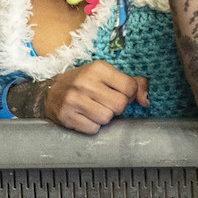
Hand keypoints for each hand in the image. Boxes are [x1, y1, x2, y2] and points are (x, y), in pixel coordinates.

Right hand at [33, 62, 149, 134]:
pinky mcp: (67, 116)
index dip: (130, 94)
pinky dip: (93, 126)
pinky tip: (86, 117)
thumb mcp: (106, 75)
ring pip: (107, 118)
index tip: (121, 93)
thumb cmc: (84, 82)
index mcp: (98, 69)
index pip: (129, 87)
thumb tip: (146, 100)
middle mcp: (85, 83)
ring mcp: (74, 100)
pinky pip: (93, 129)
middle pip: (120, 105)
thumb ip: (132, 83)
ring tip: (96, 109)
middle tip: (108, 103)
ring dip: (105, 117)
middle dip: (118, 107)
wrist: (51, 92)